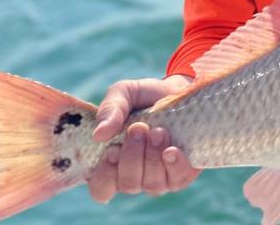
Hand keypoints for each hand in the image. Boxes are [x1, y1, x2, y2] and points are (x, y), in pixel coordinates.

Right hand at [87, 75, 201, 202]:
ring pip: (152, 184)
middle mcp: (134, 176)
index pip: (101, 189)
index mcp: (113, 163)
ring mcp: (159, 178)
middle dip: (132, 156)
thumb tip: (98, 135)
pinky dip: (173, 165)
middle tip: (139, 128)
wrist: (179, 91)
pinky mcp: (181, 173)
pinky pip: (176, 179)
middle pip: (128, 184)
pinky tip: (172, 150)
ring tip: (159, 131)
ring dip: (152, 157)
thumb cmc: (145, 97)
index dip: (105, 175)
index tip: (112, 150)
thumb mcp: (124, 93)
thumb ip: (109, 110)